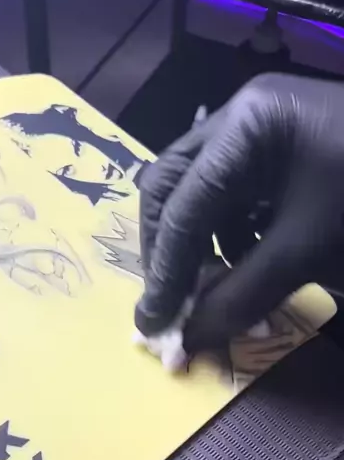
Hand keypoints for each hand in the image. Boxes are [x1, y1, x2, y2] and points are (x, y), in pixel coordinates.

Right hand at [135, 74, 343, 353]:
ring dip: (196, 249)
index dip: (164, 271)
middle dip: (168, 252)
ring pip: (198, 195)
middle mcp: (243, 118)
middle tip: (170, 305)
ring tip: (209, 296)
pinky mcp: (279, 154)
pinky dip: (227, 241)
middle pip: (174, 188)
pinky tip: (242, 270)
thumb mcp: (306, 252)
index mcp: (247, 125)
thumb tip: (186, 340)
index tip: (153, 324)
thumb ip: (239, 295)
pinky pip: (232, 200)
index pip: (183, 205)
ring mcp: (261, 132)